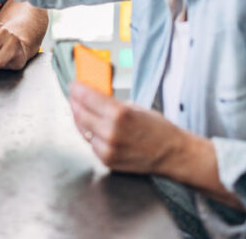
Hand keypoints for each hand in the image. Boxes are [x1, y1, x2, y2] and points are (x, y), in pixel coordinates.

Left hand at [68, 81, 187, 174]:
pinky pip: (90, 144)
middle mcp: (111, 132)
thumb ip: (111, 103)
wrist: (171, 153)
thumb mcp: (135, 107)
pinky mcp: (107, 160)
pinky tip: (93, 127)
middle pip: (79, 113)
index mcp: (119, 114)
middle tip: (74, 96)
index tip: (74, 85)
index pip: (87, 97)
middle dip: (74, 102)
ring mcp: (107, 149)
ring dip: (79, 118)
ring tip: (81, 110)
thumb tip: (92, 97)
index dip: (77, 89)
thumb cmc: (157, 129)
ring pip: (82, 130)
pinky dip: (89, 134)